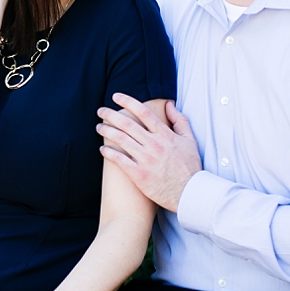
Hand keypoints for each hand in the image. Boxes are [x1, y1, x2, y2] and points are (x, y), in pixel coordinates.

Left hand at [97, 94, 201, 211]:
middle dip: (110, 115)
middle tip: (100, 111)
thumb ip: (180, 121)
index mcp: (165, 136)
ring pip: (121, 139)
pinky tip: (102, 149)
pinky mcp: (139, 175)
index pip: (143, 112)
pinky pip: (119, 160)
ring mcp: (146, 160)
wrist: (190, 193)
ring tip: (98, 127)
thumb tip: (169, 104)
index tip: (116, 96)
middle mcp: (154, 145)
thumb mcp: (190, 140)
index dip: (127, 101)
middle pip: (128, 124)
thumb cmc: (190, 167)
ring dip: (107, 131)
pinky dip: (109, 152)